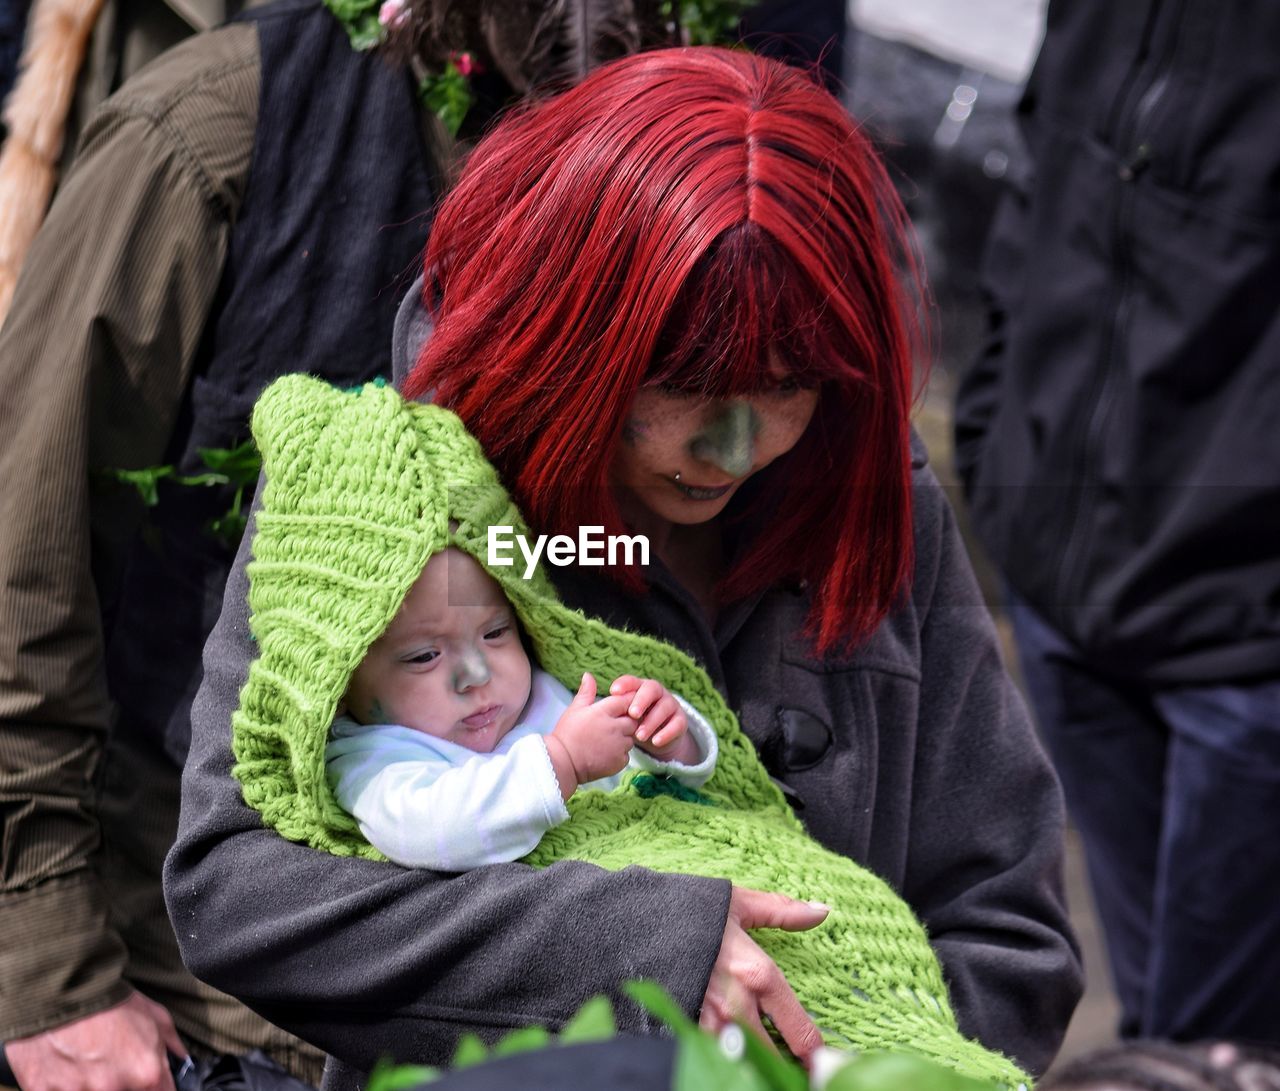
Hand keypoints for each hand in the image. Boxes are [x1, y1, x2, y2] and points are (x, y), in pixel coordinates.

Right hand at [6, 990, 187, 1090]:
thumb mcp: (155, 1014)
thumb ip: (171, 1044)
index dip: (155, 1086)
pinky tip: (64, 1065)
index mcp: (146, 1071)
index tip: (147, 1080)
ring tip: (85, 1060)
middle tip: (109, 1061)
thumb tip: (181, 1060)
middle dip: (120, 1083)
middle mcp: (114, 1087)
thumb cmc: (109, 1000)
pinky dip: (61, 1083)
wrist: (61, 989)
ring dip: (89, 1084)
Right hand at [546, 673, 635, 794]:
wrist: (563, 763)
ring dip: (624, 738)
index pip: (626, 700)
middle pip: (633, 720)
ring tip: (605, 741)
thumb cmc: (567, 733)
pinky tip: (605, 754)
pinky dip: (619, 754)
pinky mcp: (619, 761)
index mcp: (603, 711)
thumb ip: (586, 692)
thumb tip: (588, 675)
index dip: (626, 702)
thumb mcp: (574, 709)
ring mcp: (618, 745)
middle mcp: (615, 727)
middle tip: (610, 726)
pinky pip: (626, 754)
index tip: (621, 707)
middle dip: (626, 721)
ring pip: (631, 738)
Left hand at [609, 675, 694, 761]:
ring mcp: (670, 705)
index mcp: (640, 687)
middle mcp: (657, 693)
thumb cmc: (632, 722)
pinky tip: (656, 742)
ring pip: (664, 708)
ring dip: (652, 721)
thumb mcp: (620, 714)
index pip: (633, 681)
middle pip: (651, 689)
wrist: (656, 739)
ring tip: (639, 736)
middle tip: (632, 714)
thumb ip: (604, 699)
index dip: (624, 684)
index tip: (613, 692)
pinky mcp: (680, 721)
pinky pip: (677, 724)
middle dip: (641, 700)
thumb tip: (586, 676)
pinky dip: (667, 733)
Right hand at [699, 886, 827, 1061]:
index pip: (800, 1031)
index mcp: (757, 975)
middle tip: (795, 1068)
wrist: (634, 920)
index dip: (816, 1053)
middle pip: (774, 1057)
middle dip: (786, 1065)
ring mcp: (708, 1022)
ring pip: (743, 1060)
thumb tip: (822, 911)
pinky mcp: (684, 1027)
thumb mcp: (738, 903)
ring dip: (754, 1062)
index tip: (821, 1060)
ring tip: (761, 1062)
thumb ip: (781, 911)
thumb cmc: (687, 910)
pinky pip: (712, 1053)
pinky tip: (729, 1050)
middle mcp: (737, 1006)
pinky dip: (724, 1055)